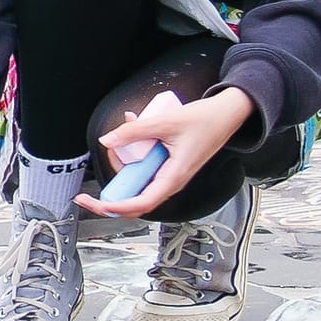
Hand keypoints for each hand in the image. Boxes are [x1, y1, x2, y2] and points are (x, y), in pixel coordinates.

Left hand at [77, 87, 255, 218]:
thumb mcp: (165, 122)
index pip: (142, 203)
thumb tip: (108, 140)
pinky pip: (144, 166)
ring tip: (121, 136)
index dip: (118, 207)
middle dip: (112, 190)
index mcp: (174, 177)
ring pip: (137, 179)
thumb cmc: (207, 121)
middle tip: (94, 180)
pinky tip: (130, 135)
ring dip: (123, 161)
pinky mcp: (167, 165)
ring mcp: (169, 174)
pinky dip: (133, 153)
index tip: (100, 204)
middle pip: (135, 197)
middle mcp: (171, 180)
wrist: (226, 114)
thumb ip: (134, 131)